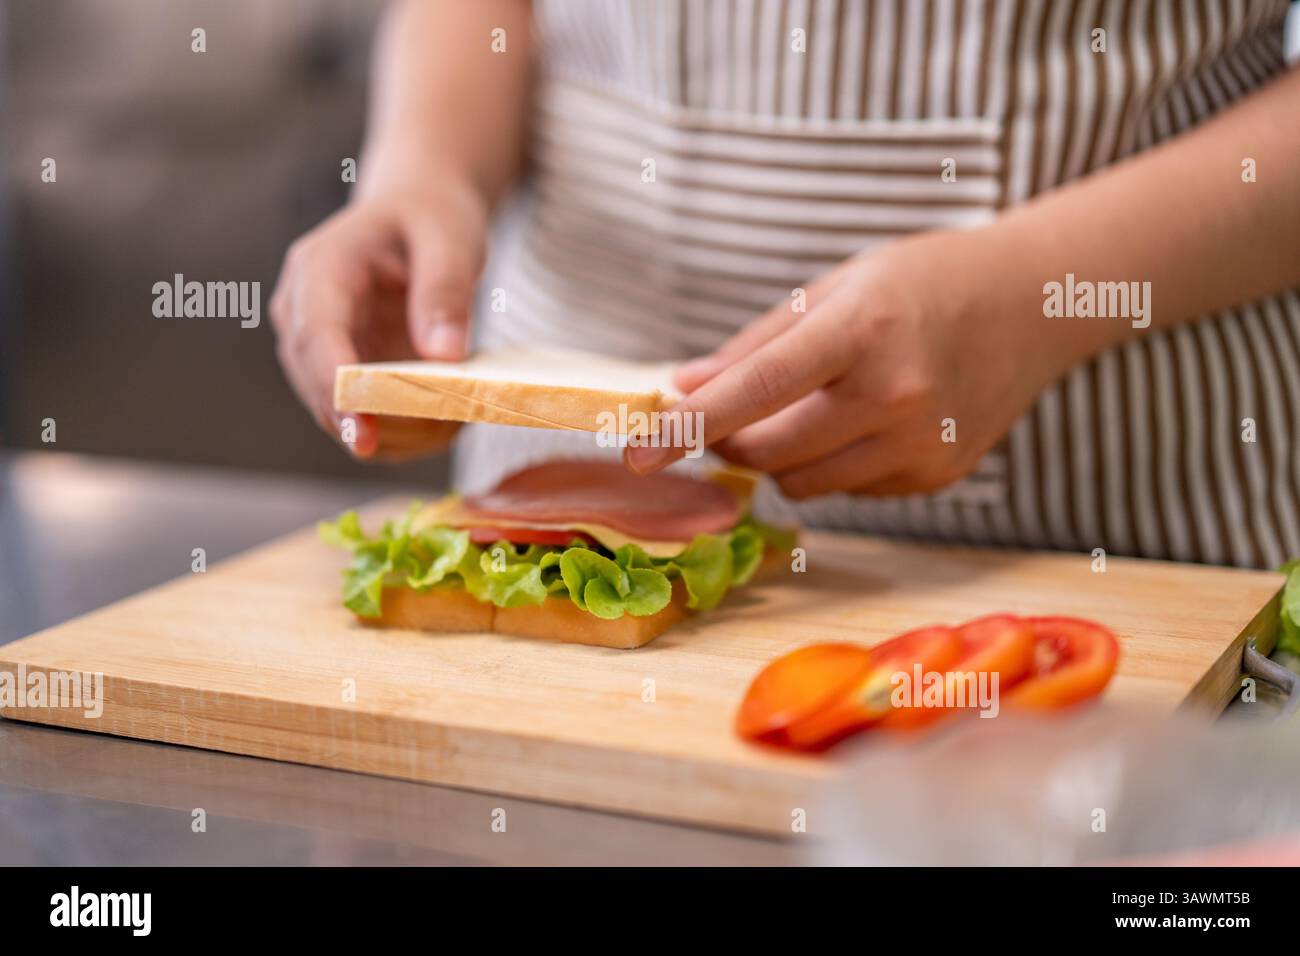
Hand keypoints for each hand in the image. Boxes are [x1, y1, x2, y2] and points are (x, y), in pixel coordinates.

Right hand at [270, 171, 486, 459]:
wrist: (417, 211)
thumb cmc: (430, 217)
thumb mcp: (450, 238)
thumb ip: (446, 291)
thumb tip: (442, 356)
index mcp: (320, 267)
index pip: (317, 336)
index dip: (336, 388)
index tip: (363, 433)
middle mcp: (302, 309)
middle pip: (318, 383)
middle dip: (374, 419)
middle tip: (441, 432)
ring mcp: (313, 344)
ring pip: (334, 410)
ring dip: (391, 431)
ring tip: (452, 423)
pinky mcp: (336, 368)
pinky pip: (357, 414)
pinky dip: (398, 430)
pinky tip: (441, 424)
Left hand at [625, 232, 1066, 497]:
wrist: (1033, 304)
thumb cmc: (921, 283)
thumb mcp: (836, 288)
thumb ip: (755, 345)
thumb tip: (683, 389)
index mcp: (862, 329)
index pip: (755, 390)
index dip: (688, 426)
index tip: (638, 455)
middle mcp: (896, 394)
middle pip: (769, 452)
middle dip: (730, 441)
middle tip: (726, 416)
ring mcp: (922, 444)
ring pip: (802, 483)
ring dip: (780, 457)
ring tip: (810, 406)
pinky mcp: (937, 476)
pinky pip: (849, 489)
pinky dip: (833, 464)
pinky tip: (865, 421)